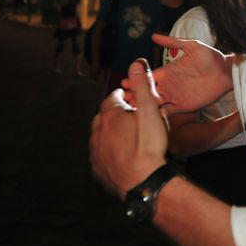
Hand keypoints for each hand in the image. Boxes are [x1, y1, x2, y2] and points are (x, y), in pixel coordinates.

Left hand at [90, 59, 167, 198]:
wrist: (142, 182)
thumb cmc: (148, 146)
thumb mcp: (150, 111)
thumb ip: (142, 86)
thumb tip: (136, 63)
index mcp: (110, 116)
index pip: (113, 98)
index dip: (126, 97)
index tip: (134, 100)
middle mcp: (98, 132)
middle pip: (104, 117)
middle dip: (116, 115)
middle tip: (133, 118)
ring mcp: (96, 152)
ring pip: (101, 137)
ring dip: (112, 134)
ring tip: (129, 137)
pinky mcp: (98, 170)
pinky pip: (101, 156)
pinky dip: (110, 152)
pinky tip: (123, 155)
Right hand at [127, 34, 232, 114]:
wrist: (226, 71)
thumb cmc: (210, 57)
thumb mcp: (192, 46)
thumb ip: (173, 42)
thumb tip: (153, 35)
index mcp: (167, 72)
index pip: (146, 77)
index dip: (135, 80)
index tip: (125, 81)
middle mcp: (168, 85)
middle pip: (146, 92)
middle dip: (134, 95)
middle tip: (126, 97)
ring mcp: (174, 96)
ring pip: (154, 103)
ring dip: (144, 106)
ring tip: (134, 107)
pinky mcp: (183, 106)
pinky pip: (167, 112)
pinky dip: (158, 114)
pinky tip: (153, 114)